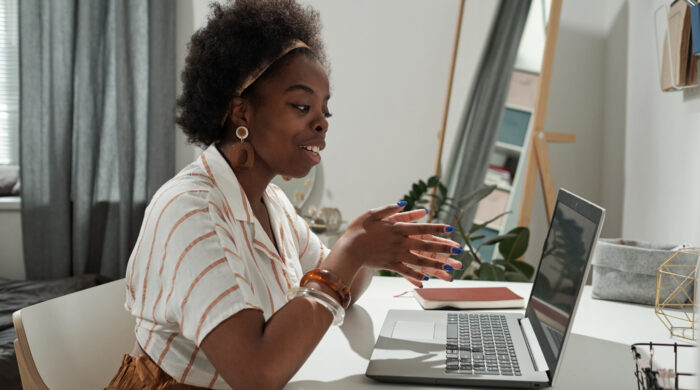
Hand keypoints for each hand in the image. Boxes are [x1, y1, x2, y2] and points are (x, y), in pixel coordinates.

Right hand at [332, 203, 461, 285]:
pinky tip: (426, 280)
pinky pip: (406, 271)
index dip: (438, 228)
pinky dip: (416, 275)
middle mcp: (400, 243)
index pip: (422, 228)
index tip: (450, 229)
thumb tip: (405, 204)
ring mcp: (396, 255)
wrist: (348, 249)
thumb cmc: (358, 230)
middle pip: (426, 245)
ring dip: (436, 264)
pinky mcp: (390, 265)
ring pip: (420, 260)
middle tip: (457, 251)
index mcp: (397, 228)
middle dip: (443, 248)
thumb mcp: (372, 214)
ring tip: (449, 268)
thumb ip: (390, 209)